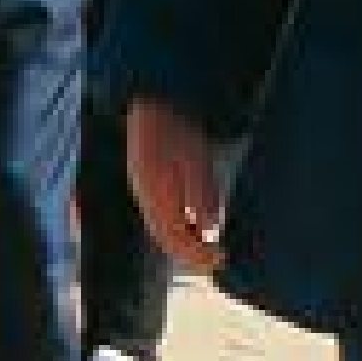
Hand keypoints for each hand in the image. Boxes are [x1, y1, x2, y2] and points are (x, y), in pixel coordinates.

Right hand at [124, 96, 227, 278]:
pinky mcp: (144, 181)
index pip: (174, 238)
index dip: (196, 254)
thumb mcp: (197, 160)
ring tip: (206, 248)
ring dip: (183, 242)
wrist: (155, 99)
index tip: (220, 260)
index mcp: (155, 194)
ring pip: (160, 228)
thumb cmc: (178, 128)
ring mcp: (141, 188)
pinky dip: (176, 227)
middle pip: (164, 237)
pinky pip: (158, 215)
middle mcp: (144, 196)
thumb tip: (209, 231)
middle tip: (215, 260)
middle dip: (190, 253)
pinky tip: (191, 225)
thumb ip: (202, 195)